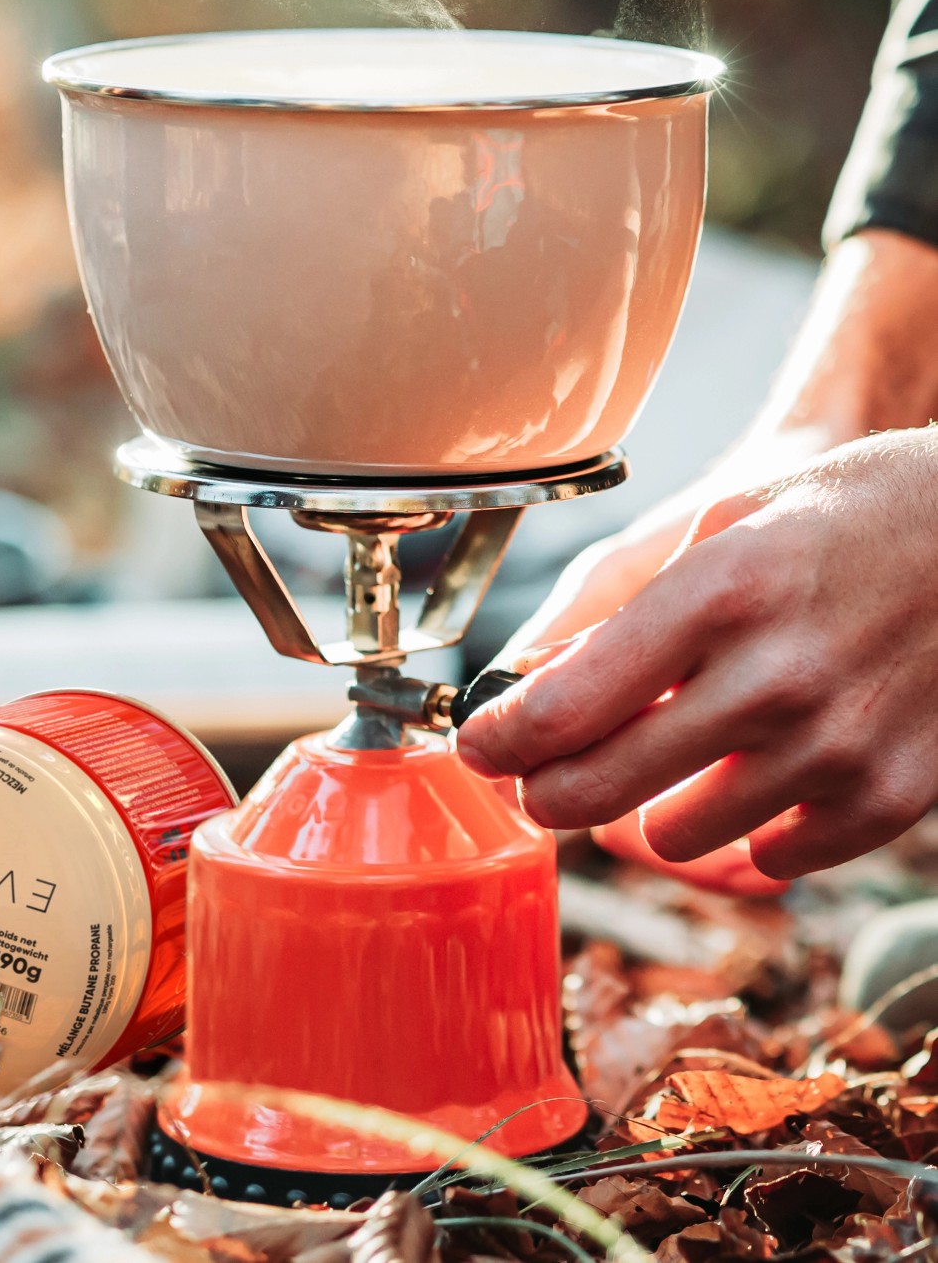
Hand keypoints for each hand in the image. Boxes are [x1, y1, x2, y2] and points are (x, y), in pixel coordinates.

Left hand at [493, 430, 828, 892]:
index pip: (563, 705)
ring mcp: (835, 745)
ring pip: (674, 836)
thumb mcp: (720, 523)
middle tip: (537, 779)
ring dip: (650, 807)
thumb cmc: (847, 514)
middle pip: (598, 788)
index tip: (480, 745)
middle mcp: (771, 677)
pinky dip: (748, 826)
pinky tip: (756, 774)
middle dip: (544, 791)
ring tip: (671, 756)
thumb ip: (622, 606)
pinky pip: (773, 858)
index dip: (499, 739)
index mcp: (716, 594)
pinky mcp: (890, 795)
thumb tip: (530, 678)